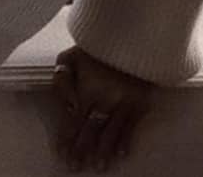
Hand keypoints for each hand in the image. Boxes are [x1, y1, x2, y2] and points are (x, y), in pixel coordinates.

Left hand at [52, 46, 153, 170]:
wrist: (127, 38)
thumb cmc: (92, 48)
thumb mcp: (68, 58)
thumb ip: (62, 82)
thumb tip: (67, 106)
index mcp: (86, 90)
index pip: (74, 121)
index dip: (68, 138)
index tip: (62, 154)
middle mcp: (106, 101)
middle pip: (92, 131)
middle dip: (82, 150)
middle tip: (75, 166)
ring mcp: (125, 104)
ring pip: (112, 133)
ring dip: (103, 151)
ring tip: (97, 166)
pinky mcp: (140, 104)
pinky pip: (132, 127)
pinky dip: (125, 141)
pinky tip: (120, 154)